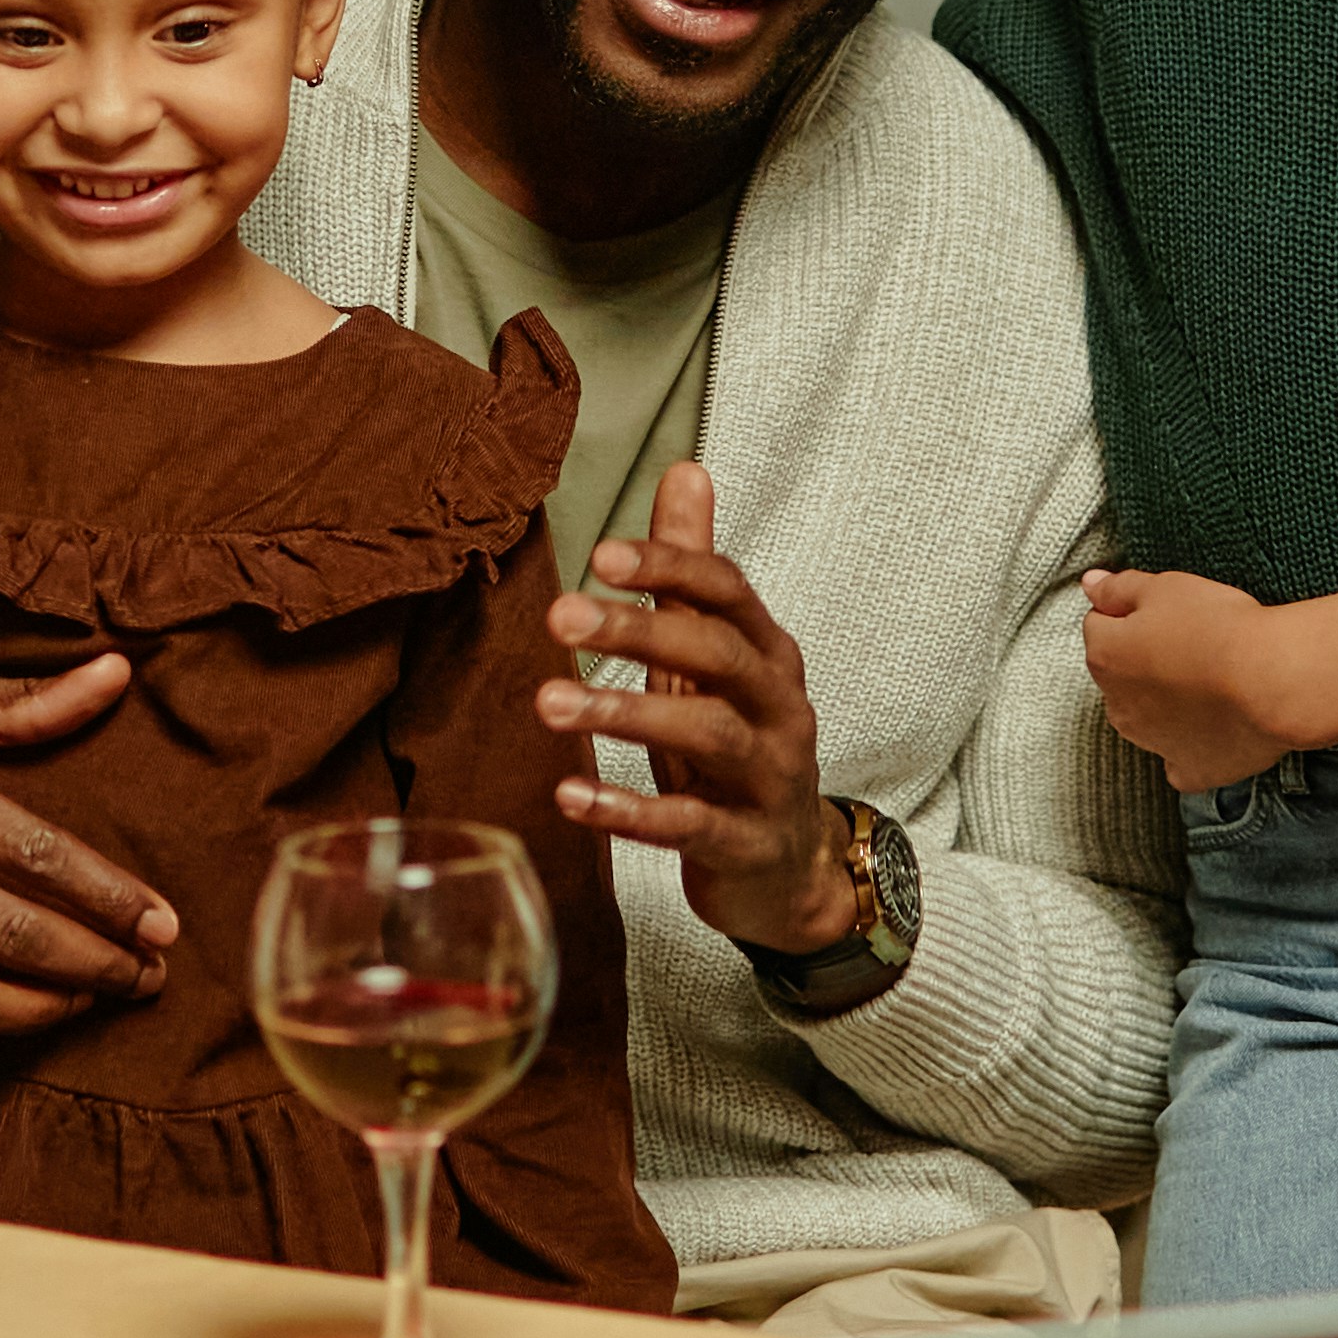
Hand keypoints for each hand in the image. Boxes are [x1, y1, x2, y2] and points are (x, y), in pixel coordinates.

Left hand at [539, 463, 861, 964]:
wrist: (788, 868)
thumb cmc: (738, 747)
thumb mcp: (715, 658)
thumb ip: (694, 571)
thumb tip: (685, 470)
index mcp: (768, 654)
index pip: (727, 591)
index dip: (670, 568)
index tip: (600, 554)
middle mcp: (780, 707)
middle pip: (718, 652)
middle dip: (640, 629)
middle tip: (559, 614)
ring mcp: (770, 778)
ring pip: (709, 732)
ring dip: (625, 712)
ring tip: (548, 702)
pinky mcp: (747, 843)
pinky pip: (691, 825)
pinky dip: (630, 811)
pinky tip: (570, 796)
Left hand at [1077, 571, 1337, 792]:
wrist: (1272, 682)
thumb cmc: (1219, 629)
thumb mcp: (1165, 588)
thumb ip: (1119, 588)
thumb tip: (1089, 584)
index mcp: (1106, 657)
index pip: (1099, 627)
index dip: (1131, 613)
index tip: (1164, 611)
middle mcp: (1118, 706)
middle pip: (1120, 676)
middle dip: (1142, 661)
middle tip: (1191, 643)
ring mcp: (1152, 743)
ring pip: (1147, 717)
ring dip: (1164, 703)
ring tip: (1209, 683)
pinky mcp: (1189, 770)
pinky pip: (1180, 761)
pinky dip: (1191, 748)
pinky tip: (1213, 730)